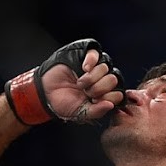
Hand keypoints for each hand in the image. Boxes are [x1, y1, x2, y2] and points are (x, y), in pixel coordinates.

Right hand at [3, 39, 124, 125]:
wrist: (46, 92)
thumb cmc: (65, 103)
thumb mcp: (81, 113)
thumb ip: (97, 111)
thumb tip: (110, 105)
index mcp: (106, 94)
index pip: (119, 93)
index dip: (109, 98)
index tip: (95, 101)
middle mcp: (103, 79)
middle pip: (114, 79)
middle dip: (99, 88)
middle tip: (86, 92)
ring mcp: (95, 66)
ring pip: (106, 67)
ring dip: (92, 77)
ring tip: (80, 83)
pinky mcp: (85, 55)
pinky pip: (96, 53)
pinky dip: (91, 60)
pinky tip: (84, 68)